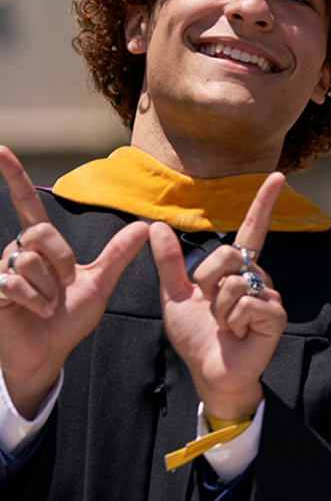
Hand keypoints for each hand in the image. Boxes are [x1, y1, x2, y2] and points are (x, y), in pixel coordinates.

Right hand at [0, 146, 149, 417]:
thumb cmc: (69, 319)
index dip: (15, 177)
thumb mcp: (100, 283)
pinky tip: (37, 312)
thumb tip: (147, 227)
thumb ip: (118, 255)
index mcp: (44, 246)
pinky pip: (16, 283)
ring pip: (30, 263)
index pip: (29, 205)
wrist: (49, 352)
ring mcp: (3, 270)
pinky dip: (36, 302)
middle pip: (41, 235)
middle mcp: (19, 251)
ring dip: (49, 289)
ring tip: (49, 304)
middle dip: (61, 263)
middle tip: (64, 286)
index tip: (1, 149)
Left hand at [150, 172, 286, 418]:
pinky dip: (232, 319)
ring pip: (234, 282)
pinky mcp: (275, 314)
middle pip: (229, 255)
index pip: (252, 230)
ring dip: (217, 307)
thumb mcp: (174, 295)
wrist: (208, 371)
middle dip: (207, 280)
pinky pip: (245, 302)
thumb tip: (155, 226)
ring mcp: (269, 295)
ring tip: (224, 324)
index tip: (278, 177)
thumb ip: (168, 262)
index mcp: (237, 269)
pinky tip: (237, 332)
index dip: (264, 202)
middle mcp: (257, 276)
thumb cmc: (197, 336)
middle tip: (208, 304)